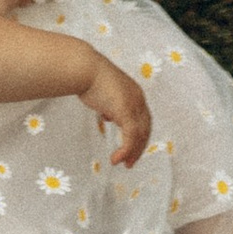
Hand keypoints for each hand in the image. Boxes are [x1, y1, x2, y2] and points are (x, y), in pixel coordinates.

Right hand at [77, 54, 153, 169]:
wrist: (86, 69)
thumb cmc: (91, 78)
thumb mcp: (105, 95)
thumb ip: (110, 106)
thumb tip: (109, 117)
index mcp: (135, 93)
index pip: (144, 119)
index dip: (139, 135)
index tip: (132, 147)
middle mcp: (138, 99)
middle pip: (145, 129)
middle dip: (139, 147)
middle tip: (130, 162)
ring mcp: (133, 105)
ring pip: (139, 136)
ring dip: (132, 152)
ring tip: (124, 164)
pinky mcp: (126, 112)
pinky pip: (130, 137)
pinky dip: (125, 150)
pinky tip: (115, 159)